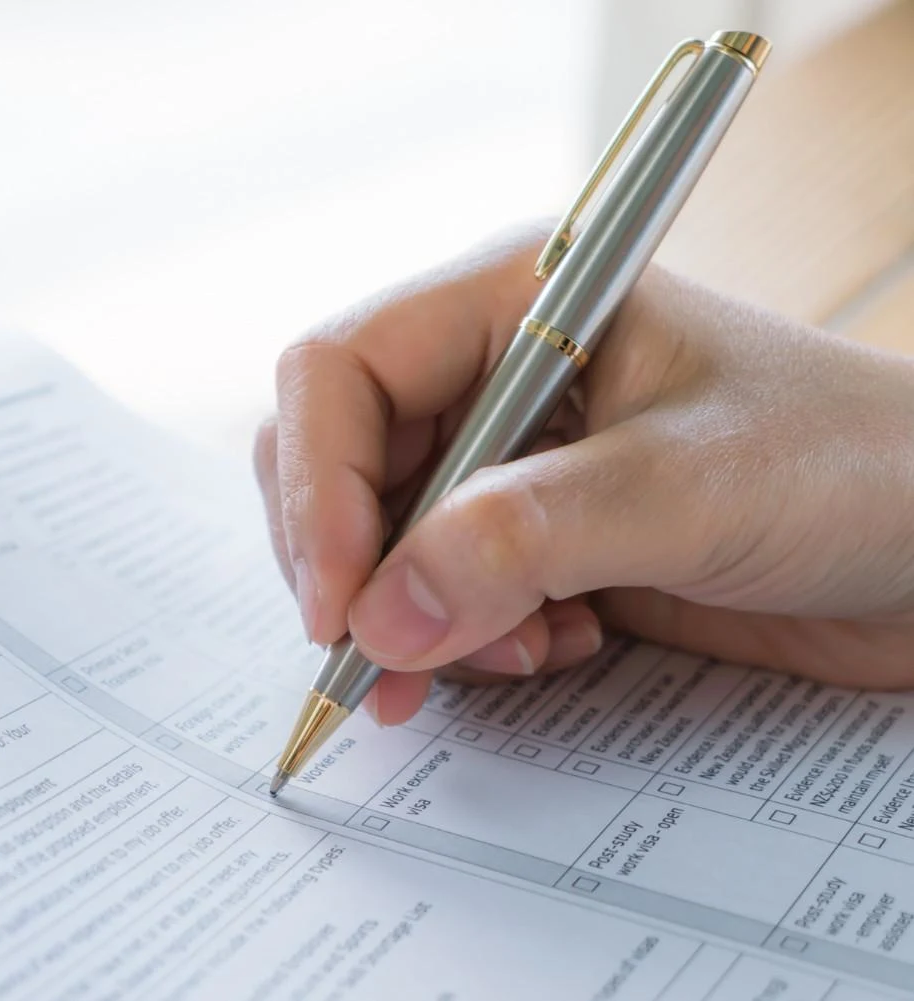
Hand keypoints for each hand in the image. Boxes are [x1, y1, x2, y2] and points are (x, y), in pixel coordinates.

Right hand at [256, 224, 913, 724]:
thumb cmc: (858, 466)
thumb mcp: (689, 488)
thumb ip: (525, 539)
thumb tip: (380, 613)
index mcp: (517, 300)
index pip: (340, 373)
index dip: (319, 487)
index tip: (343, 604)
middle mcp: (495, 372)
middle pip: (339, 462)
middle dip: (357, 568)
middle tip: (389, 661)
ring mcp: (511, 460)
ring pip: (381, 542)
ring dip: (416, 618)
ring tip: (508, 655)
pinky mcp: (534, 538)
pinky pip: (437, 593)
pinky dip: (466, 640)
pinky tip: (553, 648)